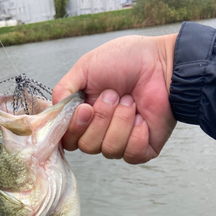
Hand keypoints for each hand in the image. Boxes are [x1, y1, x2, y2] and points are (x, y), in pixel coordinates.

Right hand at [52, 34, 177, 163]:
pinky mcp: (141, 150)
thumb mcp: (85, 68)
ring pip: (109, 149)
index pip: (67, 140)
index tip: (85, 108)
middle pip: (87, 147)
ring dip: (121, 121)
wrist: (162, 62)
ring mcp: (120, 142)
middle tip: (115, 95)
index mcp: (83, 117)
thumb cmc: (126, 60)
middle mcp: (99, 133)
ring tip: (131, 101)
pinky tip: (142, 117)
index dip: (74, 128)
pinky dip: (137, 133)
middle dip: (102, 118)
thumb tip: (53, 113)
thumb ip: (63, 90)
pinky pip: (131, 154)